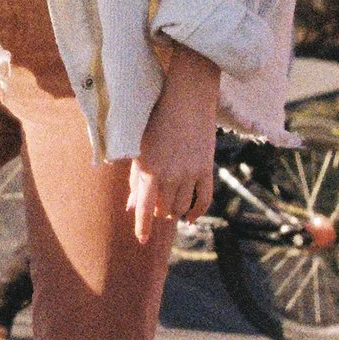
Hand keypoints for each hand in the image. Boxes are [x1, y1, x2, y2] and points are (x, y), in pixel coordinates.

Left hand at [127, 41, 219, 245]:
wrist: (185, 99)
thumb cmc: (154, 121)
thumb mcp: (139, 149)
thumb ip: (135, 179)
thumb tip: (132, 208)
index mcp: (149, 170)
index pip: (144, 209)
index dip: (142, 228)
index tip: (141, 240)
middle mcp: (170, 175)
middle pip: (164, 210)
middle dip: (157, 212)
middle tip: (154, 207)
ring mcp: (191, 173)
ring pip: (182, 208)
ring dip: (174, 211)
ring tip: (168, 207)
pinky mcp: (206, 168)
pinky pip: (204, 200)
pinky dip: (197, 212)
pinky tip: (190, 218)